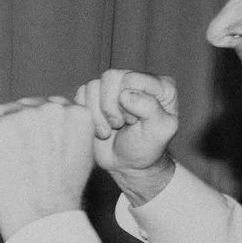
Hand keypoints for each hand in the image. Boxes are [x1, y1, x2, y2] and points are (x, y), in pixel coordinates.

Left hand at [0, 96, 96, 239]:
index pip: (52, 106)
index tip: (39, 149)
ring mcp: (26, 115)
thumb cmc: (59, 192)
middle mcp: (53, 109)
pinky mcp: (0, 126)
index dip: (41, 128)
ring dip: (3, 134)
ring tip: (13, 163)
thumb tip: (52, 113)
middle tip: (24, 159)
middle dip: (21, 128)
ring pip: (5, 114)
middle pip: (27, 107)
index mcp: (78, 114)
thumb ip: (68, 130)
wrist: (41, 215)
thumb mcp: (80, 155)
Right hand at [73, 69, 179, 203]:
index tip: (137, 120)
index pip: (132, 78)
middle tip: (122, 124)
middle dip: (112, 107)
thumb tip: (125, 95)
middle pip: (111, 78)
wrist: (127, 164)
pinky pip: (81, 95)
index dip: (130, 102)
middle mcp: (135, 80)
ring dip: (99, 114)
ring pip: (93, 86)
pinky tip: (101, 128)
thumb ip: (150, 108)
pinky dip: (89, 116)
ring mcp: (113, 87)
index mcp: (159, 85)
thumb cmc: (147, 147)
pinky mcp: (94, 97)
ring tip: (111, 128)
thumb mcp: (160, 131)